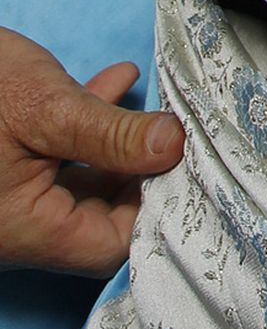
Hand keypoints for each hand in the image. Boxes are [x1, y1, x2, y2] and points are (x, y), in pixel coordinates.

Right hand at [0, 26, 184, 275]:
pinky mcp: (4, 174)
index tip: (186, 161)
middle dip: (142, 169)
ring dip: (118, 144)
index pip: (113, 244)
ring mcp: (9, 204)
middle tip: (179, 127)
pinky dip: (88, 130)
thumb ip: (111, 133)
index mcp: (27, 231)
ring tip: (150, 97)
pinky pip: (58, 162)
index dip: (156, 205)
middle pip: (102, 217)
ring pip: (83, 185)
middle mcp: (18, 228)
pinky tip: (113, 84)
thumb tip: (176, 146)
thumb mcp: (44, 107)